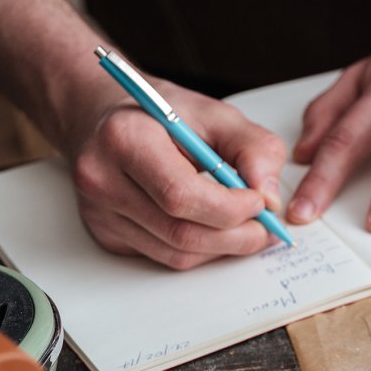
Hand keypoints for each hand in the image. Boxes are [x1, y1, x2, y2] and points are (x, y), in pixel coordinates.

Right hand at [66, 79, 286, 269]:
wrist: (109, 117)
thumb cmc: (163, 114)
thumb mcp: (218, 114)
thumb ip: (255, 149)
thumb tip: (270, 197)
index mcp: (125, 139)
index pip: (181, 195)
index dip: (230, 207)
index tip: (261, 202)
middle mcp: (102, 179)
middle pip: (180, 232)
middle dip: (235, 236)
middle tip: (265, 227)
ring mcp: (100, 213)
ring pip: (176, 253)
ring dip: (221, 248)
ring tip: (246, 227)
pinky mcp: (107, 234)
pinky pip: (164, 256)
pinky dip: (200, 250)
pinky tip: (213, 228)